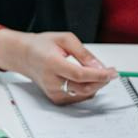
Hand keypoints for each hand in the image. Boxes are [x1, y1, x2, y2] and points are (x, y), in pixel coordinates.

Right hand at [0, 29, 115, 104]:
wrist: (25, 56)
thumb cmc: (42, 46)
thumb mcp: (65, 39)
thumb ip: (83, 53)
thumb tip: (99, 66)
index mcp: (52, 63)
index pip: (80, 74)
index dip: (99, 75)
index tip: (112, 72)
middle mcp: (51, 81)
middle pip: (83, 87)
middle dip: (101, 81)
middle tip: (110, 72)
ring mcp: (52, 92)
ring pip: (83, 95)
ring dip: (96, 86)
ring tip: (99, 74)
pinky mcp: (55, 98)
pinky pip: (78, 97)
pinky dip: (87, 90)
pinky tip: (88, 81)